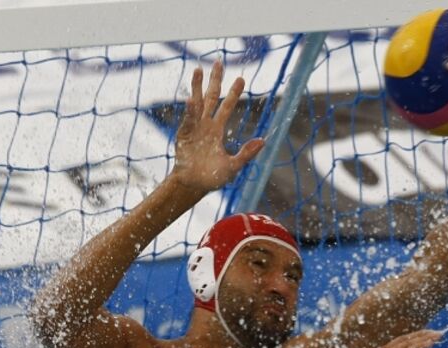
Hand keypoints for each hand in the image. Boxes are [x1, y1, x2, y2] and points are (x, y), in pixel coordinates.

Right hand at [171, 61, 264, 192]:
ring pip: (196, 103)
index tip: (241, 78)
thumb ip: (247, 153)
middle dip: (215, 80)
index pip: (227, 106)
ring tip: (198, 69)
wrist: (193, 186)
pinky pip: (187, 121)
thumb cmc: (213, 177)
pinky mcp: (183, 135)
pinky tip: (191, 100)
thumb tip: (264, 140)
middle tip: (219, 62)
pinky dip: (189, 111)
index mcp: (217, 130)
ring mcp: (193, 128)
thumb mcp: (234, 166)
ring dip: (196, 86)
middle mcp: (205, 125)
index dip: (233, 93)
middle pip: (211, 97)